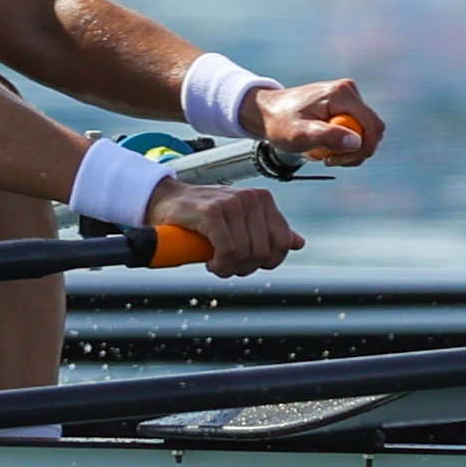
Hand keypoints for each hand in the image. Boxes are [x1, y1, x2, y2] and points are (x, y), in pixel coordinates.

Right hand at [145, 175, 303, 277]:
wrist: (166, 201)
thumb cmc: (204, 214)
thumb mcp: (242, 220)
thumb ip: (270, 230)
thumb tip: (298, 243)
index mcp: (263, 199)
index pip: (283, 243)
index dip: (267, 262)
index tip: (248, 263)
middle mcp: (251, 198)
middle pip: (263, 253)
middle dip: (245, 267)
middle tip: (227, 265)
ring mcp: (232, 203)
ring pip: (245, 254)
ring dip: (230, 268)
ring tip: (217, 263)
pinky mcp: (212, 212)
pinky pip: (227, 251)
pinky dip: (220, 264)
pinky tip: (210, 261)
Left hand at [252, 77, 383, 165]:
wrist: (267, 112)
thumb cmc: (280, 122)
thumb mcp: (300, 133)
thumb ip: (328, 137)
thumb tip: (356, 142)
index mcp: (342, 94)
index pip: (373, 126)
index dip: (364, 149)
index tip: (340, 161)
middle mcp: (349, 91)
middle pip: (371, 130)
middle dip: (355, 151)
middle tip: (330, 160)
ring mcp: (347, 97)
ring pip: (364, 132)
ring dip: (348, 149)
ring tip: (323, 154)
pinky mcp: (343, 105)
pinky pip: (355, 129)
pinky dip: (342, 143)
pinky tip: (324, 145)